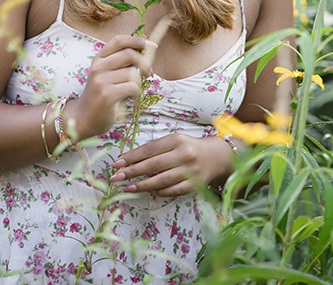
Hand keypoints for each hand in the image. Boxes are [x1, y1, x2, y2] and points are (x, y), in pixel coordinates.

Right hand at [64, 34, 154, 140]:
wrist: (84, 117)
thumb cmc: (102, 96)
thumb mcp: (109, 75)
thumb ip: (123, 64)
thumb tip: (147, 52)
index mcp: (99, 59)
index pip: (119, 40)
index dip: (137, 40)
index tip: (150, 46)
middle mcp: (98, 66)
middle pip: (129, 54)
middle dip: (144, 63)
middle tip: (148, 73)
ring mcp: (101, 80)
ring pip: (133, 73)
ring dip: (139, 83)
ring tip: (132, 91)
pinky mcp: (107, 94)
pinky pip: (132, 88)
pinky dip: (136, 94)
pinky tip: (129, 98)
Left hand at [110, 133, 233, 196]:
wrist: (216, 157)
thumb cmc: (187, 147)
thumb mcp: (172, 141)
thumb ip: (153, 149)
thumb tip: (127, 159)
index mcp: (176, 140)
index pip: (149, 150)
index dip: (131, 157)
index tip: (116, 164)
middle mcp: (184, 154)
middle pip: (154, 165)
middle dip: (132, 172)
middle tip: (116, 177)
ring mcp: (192, 170)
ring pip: (163, 179)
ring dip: (143, 185)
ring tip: (128, 187)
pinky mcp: (197, 184)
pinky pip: (175, 190)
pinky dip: (161, 192)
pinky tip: (150, 192)